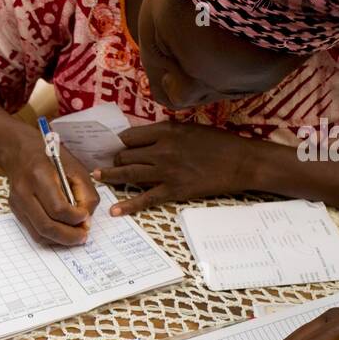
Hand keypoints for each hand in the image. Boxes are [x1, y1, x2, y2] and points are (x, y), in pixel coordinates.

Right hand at [2, 126, 99, 245]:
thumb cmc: (50, 157)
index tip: (85, 217)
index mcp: (39, 176)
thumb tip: (86, 221)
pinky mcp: (16, 210)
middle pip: (46, 226)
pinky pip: (34, 232)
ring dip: (60, 240)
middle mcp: (24, 192)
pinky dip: (51, 237)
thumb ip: (86, 194)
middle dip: (69, 236)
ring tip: (75, 236)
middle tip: (83, 236)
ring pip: (39, 234)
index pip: (58, 208)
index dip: (76, 218)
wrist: (19, 150)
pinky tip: (62, 232)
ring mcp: (17, 203)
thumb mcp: (75, 168)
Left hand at [93, 121, 254, 215]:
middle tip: (111, 165)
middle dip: (116, 160)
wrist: (241, 162)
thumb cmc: (218, 143)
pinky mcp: (174, 190)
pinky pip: (145, 199)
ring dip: (110, 176)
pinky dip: (128, 206)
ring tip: (97, 178)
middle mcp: (161, 149)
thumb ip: (166, 133)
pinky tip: (115, 211)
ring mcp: (166, 171)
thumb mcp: (189, 128)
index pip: (129, 137)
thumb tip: (143, 139)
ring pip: (128, 174)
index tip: (115, 148)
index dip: (120, 143)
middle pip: (125, 155)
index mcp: (166, 131)